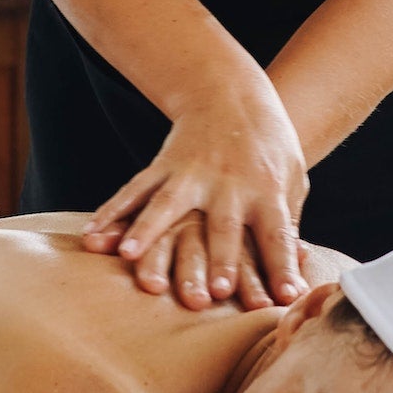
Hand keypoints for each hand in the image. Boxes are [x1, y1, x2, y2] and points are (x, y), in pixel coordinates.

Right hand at [81, 72, 308, 310]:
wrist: (232, 95)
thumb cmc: (269, 147)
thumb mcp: (291, 177)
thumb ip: (289, 222)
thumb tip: (299, 266)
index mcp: (267, 191)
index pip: (278, 235)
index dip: (281, 266)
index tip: (284, 297)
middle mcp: (229, 184)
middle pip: (223, 228)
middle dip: (219, 261)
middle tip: (212, 295)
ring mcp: (191, 173)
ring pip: (167, 205)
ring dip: (148, 233)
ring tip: (128, 257)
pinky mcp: (162, 166)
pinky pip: (134, 191)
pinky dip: (112, 213)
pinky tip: (93, 236)